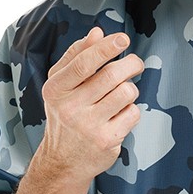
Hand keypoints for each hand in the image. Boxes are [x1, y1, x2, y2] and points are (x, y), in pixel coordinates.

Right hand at [34, 26, 147, 184]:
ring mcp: (89, 126)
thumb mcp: (61, 85)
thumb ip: (76, 56)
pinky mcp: (107, 140)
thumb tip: (98, 32)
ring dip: (130, 89)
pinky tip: (120, 115)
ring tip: (121, 94)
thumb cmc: (65, 115)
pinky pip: (133, 113)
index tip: (123, 39)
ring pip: (126, 92)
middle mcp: (70, 108)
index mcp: (56, 89)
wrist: (63, 161)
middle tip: (136, 64)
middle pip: (111, 75)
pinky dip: (131, 110)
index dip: (106, 48)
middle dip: (130, 64)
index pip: (84, 63)